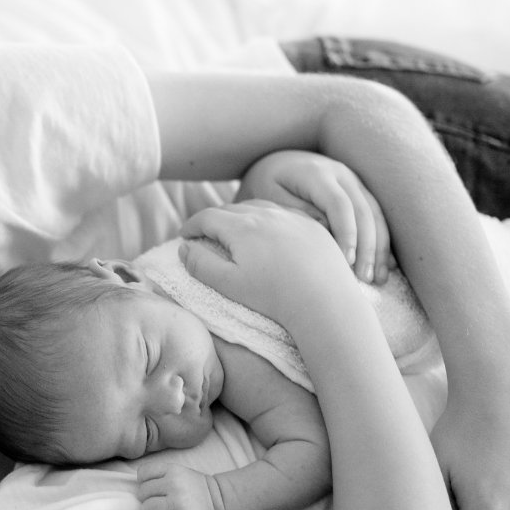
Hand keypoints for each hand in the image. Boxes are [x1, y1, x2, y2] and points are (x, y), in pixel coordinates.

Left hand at [136, 459, 224, 509]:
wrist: (220, 500)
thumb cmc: (192, 488)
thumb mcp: (177, 472)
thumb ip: (157, 476)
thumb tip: (132, 487)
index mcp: (172, 469)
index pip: (142, 473)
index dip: (144, 482)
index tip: (154, 488)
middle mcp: (175, 484)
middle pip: (142, 493)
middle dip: (148, 499)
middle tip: (161, 502)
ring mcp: (180, 502)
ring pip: (148, 509)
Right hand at [177, 201, 354, 324]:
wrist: (325, 302)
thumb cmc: (274, 297)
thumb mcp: (228, 284)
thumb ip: (200, 264)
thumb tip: (184, 247)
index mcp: (241, 227)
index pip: (207, 217)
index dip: (191, 225)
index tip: (183, 236)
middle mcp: (267, 214)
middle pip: (231, 209)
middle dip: (213, 219)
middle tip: (204, 235)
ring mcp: (293, 217)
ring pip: (258, 207)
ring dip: (240, 216)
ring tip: (233, 231)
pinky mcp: (313, 227)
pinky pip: (284, 214)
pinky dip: (268, 220)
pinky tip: (268, 234)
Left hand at [236, 150, 391, 282]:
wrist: (274, 163)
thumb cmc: (265, 184)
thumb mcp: (268, 196)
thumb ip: (295, 212)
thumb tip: (327, 230)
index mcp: (315, 173)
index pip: (339, 204)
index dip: (347, 234)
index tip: (347, 262)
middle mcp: (340, 173)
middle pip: (363, 211)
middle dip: (368, 247)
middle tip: (366, 279)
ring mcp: (352, 180)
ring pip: (375, 214)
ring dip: (380, 248)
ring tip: (379, 279)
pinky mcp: (357, 190)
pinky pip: (375, 215)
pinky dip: (381, 240)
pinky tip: (387, 265)